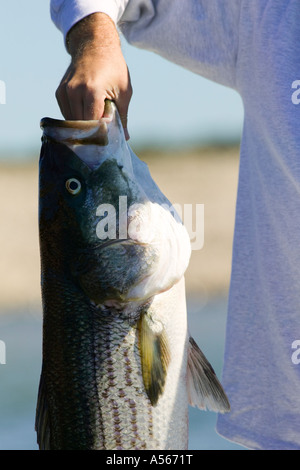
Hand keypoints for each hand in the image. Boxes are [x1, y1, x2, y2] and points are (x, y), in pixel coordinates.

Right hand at [56, 13, 131, 138]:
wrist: (94, 45)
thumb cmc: (114, 69)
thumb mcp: (124, 91)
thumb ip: (122, 117)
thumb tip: (124, 138)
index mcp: (92, 91)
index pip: (93, 123)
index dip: (101, 133)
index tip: (109, 138)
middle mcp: (74, 91)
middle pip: (82, 125)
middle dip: (92, 131)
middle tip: (103, 132)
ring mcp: (64, 91)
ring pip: (72, 122)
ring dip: (84, 125)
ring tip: (96, 119)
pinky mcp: (59, 92)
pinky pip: (67, 114)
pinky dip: (77, 118)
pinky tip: (87, 112)